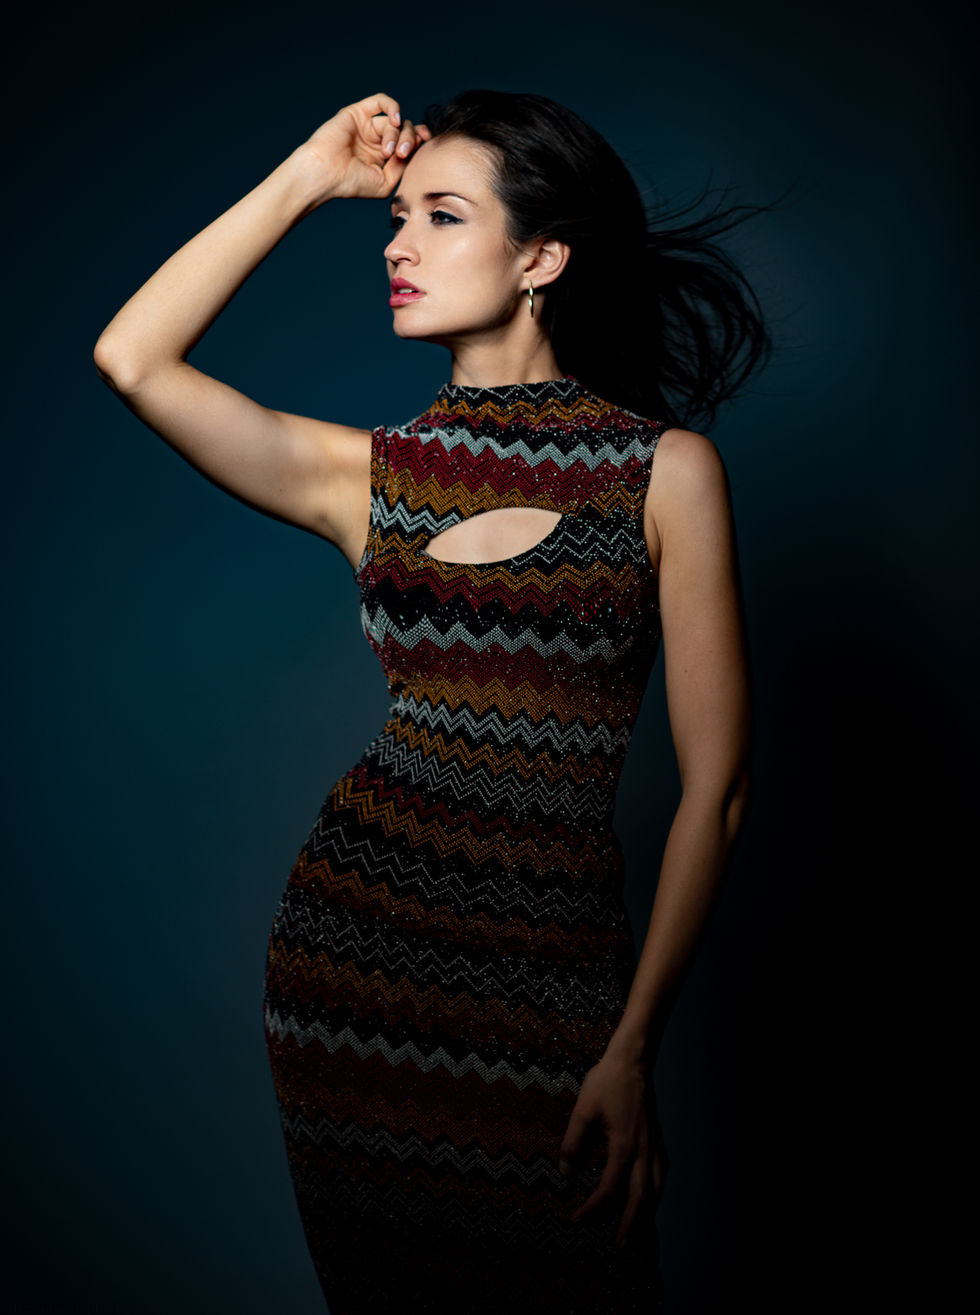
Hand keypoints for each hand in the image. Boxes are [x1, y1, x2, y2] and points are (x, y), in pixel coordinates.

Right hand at [295, 91, 431, 203]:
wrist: (326, 174)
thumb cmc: (352, 183)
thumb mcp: (386, 181)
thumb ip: (402, 165)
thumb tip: (413, 148)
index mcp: (383, 157)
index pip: (409, 142)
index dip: (420, 141)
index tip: (426, 145)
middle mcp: (376, 139)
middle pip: (405, 131)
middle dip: (410, 140)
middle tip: (402, 154)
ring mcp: (367, 126)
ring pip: (395, 121)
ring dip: (397, 134)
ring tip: (388, 151)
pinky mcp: (358, 113)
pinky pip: (381, 101)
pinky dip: (393, 107)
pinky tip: (395, 120)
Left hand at [559, 1051, 667, 1245]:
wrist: (633, 1060)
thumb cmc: (606, 1082)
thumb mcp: (582, 1110)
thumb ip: (572, 1143)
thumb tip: (565, 1172)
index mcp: (622, 1146)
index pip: (608, 1189)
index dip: (592, 1208)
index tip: (577, 1218)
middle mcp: (642, 1151)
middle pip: (640, 1199)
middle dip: (629, 1225)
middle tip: (619, 1245)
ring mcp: (653, 1145)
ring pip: (655, 1188)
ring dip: (646, 1212)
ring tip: (636, 1229)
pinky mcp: (656, 1138)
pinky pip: (661, 1173)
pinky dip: (656, 1191)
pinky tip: (650, 1194)